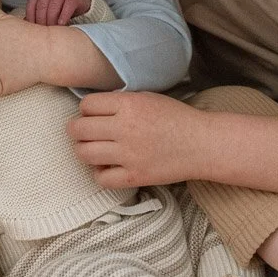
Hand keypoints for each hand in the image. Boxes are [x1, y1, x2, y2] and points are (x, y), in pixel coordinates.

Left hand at [25, 0, 90, 25]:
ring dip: (52, 20)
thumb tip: (27, 30)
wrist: (81, 3)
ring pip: (53, 5)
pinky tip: (62, 24)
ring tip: (53, 30)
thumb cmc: (61, 10)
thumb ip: (38, 18)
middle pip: (41, 5)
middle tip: (44, 33)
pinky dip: (64, 16)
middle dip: (41, 21)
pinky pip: (67, 6)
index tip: (33, 30)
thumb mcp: (48, 12)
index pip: (31, 4)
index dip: (31, 17)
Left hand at [67, 91, 206, 188]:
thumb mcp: (146, 97)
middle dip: (75, 129)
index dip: (85, 109)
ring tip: (92, 148)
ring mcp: (129, 155)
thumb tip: (91, 108)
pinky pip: (101, 179)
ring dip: (83, 150)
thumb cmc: (175, 117)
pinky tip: (107, 167)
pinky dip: (99, 173)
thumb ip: (119, 101)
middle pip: (78, 129)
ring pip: (84, 154)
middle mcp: (125, 129)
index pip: (86, 105)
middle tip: (81, 132)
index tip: (90, 114)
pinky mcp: (135, 176)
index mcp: (129, 105)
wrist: (201, 144)